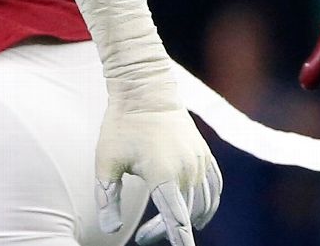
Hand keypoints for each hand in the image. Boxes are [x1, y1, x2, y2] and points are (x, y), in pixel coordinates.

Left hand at [97, 103, 221, 245]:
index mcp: (163, 174)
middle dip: (166, 231)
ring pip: (202, 204)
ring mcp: (199, 162)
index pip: (177, 220)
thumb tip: (111, 230)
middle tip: (143, 237)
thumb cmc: (121, 125)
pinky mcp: (204, 154)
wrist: (145, 89)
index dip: (180, 241)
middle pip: (186, 215)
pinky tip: (195, 212)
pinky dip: (208, 204)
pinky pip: (214, 187)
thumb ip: (108, 198)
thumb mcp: (106, 161)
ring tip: (165, 227)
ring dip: (187, 219)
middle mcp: (187, 170)